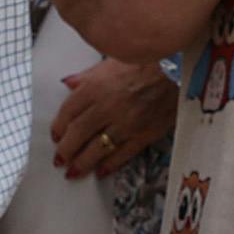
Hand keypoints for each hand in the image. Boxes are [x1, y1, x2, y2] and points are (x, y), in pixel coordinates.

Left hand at [49, 58, 176, 178]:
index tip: (56, 136)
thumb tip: (68, 83)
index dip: (58, 127)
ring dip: (83, 163)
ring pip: (97, 149)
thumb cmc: (145, 61)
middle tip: (60, 160)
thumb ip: (87, 76)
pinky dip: (110, 165)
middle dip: (65, 150)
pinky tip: (101, 171)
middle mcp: (106, 108)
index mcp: (95, 88)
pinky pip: (122, 154)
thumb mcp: (111, 61)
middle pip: (78, 134)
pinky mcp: (143, 135)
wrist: (178, 70)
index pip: (68, 112)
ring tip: (74, 172)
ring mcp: (125, 124)